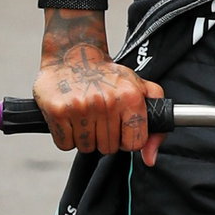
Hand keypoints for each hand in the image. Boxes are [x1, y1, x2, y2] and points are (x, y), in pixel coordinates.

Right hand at [34, 10, 164, 161]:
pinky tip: (72, 118)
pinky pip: (65, 144)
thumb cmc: (109, 77)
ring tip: (86, 116)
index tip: (121, 128)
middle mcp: (107, 102)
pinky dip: (67, 136)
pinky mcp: (58, 111)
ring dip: (85, 137)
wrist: (74, 55)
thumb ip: (156, 127)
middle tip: (100, 117)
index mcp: (131, 97)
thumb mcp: (141, 91)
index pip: (134, 143)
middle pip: (109, 148)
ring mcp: (81, 107)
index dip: (127, 139)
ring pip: (87, 148)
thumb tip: (150, 159)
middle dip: (105, 137)